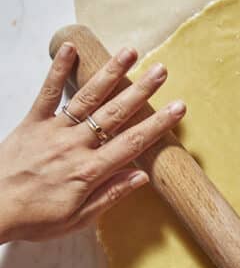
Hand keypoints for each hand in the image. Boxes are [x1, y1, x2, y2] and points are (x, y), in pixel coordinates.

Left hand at [0, 41, 185, 242]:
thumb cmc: (33, 218)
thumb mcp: (77, 219)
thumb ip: (110, 195)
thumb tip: (141, 177)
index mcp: (89, 171)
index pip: (132, 144)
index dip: (158, 124)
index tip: (178, 108)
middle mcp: (75, 146)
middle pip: (115, 114)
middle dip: (141, 90)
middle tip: (162, 70)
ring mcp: (53, 130)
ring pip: (88, 98)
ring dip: (110, 73)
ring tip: (130, 53)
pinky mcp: (32, 122)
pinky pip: (47, 92)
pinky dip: (58, 69)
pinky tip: (70, 48)